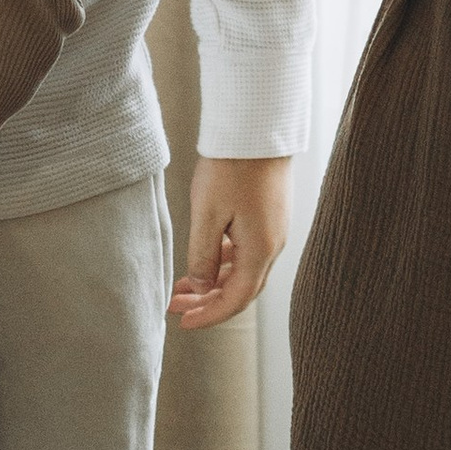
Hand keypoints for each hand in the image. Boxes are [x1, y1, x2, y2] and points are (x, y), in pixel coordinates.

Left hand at [169, 157, 292, 330]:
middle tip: (176, 307)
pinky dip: (225, 261)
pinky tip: (206, 257)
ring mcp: (274, 229)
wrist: (258, 127)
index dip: (209, 315)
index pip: (235, 299)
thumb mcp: (207, 214)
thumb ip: (202, 255)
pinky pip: (248, 250)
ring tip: (183, 285)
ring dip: (214, 281)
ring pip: (244, 269)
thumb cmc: (232, 166)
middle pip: (241, 288)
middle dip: (208, 302)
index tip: (183, 322)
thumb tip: (200, 287)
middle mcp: (273, 244)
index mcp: (261, 250)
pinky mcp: (270, 214)